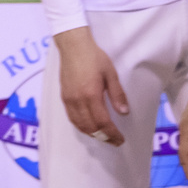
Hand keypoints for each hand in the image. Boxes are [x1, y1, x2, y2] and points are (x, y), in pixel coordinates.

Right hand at [53, 26, 130, 145]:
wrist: (73, 46)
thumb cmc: (94, 57)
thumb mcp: (111, 74)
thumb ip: (117, 94)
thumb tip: (124, 112)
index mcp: (91, 95)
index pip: (102, 122)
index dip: (112, 134)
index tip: (120, 139)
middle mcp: (78, 100)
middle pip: (90, 127)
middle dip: (103, 137)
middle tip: (114, 141)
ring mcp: (69, 100)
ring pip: (79, 125)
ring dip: (92, 134)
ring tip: (103, 136)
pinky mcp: (64, 97)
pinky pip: (72, 118)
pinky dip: (81, 126)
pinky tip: (89, 127)